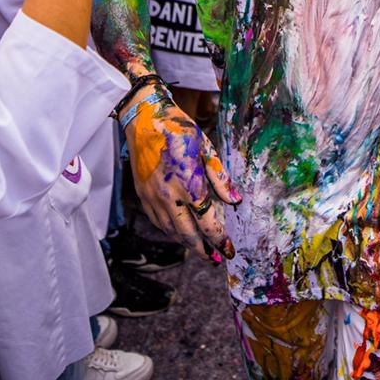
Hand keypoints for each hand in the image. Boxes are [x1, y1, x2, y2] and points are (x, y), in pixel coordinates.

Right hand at [123, 85, 239, 260]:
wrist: (144, 119)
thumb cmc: (178, 129)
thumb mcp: (206, 147)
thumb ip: (220, 177)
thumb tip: (235, 201)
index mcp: (189, 184)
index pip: (207, 223)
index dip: (220, 240)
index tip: (229, 250)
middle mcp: (169, 196)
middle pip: (188, 235)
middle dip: (204, 251)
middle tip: (217, 259)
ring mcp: (153, 198)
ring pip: (171, 232)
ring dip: (187, 244)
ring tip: (201, 250)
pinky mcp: (143, 196)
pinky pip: (158, 222)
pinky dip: (170, 232)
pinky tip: (180, 232)